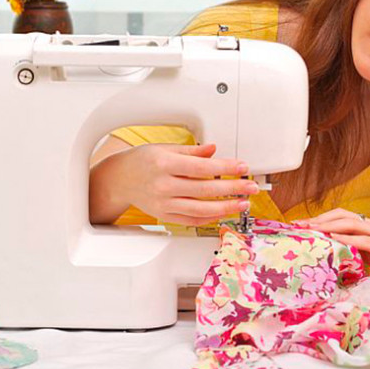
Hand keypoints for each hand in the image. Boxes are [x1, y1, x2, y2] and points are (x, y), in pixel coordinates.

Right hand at [100, 143, 258, 225]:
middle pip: (205, 190)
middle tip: (250, 186)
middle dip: (232, 189)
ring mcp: (163, 203)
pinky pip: (191, 220)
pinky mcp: (164, 215)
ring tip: (242, 203)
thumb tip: (213, 150)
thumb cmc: (142, 161)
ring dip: (225, 207)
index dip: (225, 168)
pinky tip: (223, 212)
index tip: (242, 167)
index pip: (202, 167)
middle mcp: (163, 186)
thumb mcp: (165, 148)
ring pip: (200, 209)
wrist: (119, 179)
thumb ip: (192, 151)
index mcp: (165, 164)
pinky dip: (209, 218)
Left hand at [297, 208, 369, 276]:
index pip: (341, 218)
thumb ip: (361, 252)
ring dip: (327, 224)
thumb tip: (342, 254)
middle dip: (317, 220)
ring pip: (350, 223)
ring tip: (309, 229)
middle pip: (340, 216)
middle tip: (297, 226)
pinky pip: (365, 239)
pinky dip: (348, 237)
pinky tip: (335, 238)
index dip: (320, 220)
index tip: (301, 226)